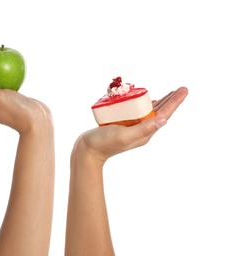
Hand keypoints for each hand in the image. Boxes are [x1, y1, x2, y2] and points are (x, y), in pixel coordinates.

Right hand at [73, 87, 188, 164]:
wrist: (87, 150)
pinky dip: (143, 103)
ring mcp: (133, 127)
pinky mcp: (124, 125)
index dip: (175, 102)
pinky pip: (137, 112)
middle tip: (181, 89)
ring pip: (150, 112)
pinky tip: (144, 99)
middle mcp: (141, 130)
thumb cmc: (104, 144)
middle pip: (160, 112)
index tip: (184, 90)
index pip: (164, 114)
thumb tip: (164, 120)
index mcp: (145, 133)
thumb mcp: (124, 136)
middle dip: (171, 100)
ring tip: (169, 93)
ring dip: (160, 101)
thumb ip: (143, 129)